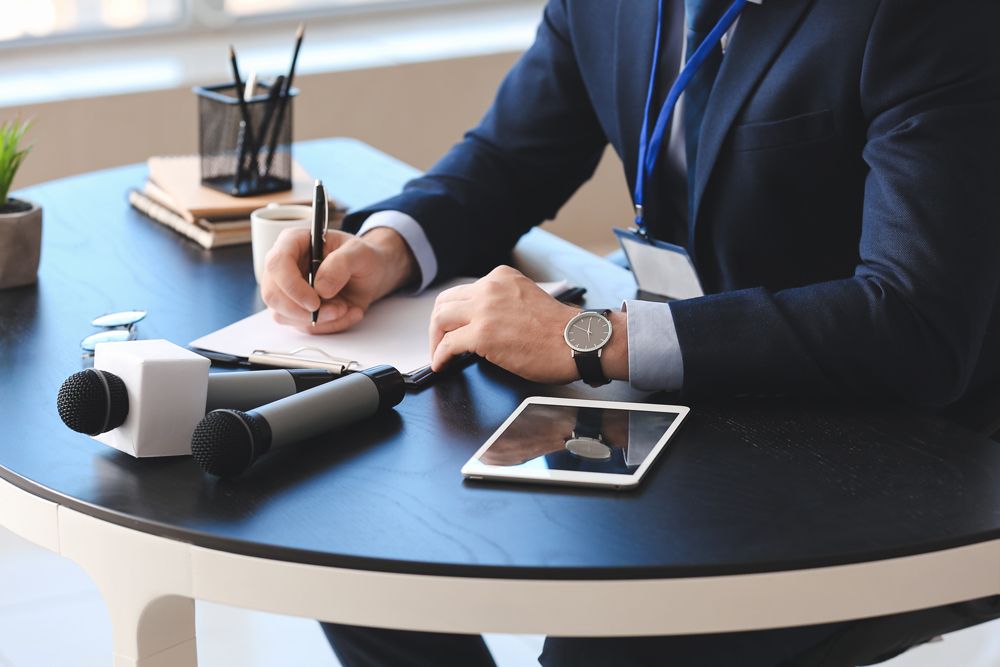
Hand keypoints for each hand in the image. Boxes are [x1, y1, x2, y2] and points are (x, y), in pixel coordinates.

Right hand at [260, 227, 416, 333]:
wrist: (371, 274)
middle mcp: (285, 267)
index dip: (291, 286)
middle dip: (303, 311)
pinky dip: (328, 326)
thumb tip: (320, 289)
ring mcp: (288, 290)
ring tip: (346, 307)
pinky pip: (303, 327)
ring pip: (284, 316)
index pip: (276, 263)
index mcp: (293, 242)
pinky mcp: (297, 310)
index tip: (315, 302)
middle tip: (337, 309)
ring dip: (319, 320)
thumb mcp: (360, 252)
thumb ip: (341, 264)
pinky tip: (348, 312)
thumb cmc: (363, 257)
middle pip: (272, 295)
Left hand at [428, 266, 628, 383]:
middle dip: (438, 324)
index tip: (452, 327)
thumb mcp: (526, 299)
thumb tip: (481, 323)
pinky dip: (440, 356)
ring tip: (440, 355)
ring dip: (435, 339)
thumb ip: (502, 303)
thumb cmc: (560, 330)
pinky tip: (442, 365)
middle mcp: (490, 288)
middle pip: (445, 302)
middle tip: (440, 342)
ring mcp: (485, 310)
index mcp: (501, 278)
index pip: (463, 292)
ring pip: (440, 320)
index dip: (453, 314)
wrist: (577, 342)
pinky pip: (448, 345)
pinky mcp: (482, 335)